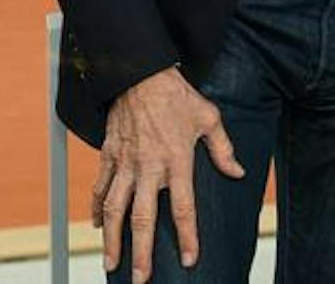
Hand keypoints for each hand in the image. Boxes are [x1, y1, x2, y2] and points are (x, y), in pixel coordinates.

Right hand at [92, 67, 246, 282]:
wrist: (140, 71)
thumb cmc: (178, 95)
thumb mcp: (209, 117)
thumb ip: (223, 149)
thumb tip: (237, 172)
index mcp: (177, 160)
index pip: (183, 208)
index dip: (187, 236)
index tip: (190, 260)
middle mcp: (148, 166)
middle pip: (142, 218)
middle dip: (141, 253)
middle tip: (141, 281)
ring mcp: (125, 162)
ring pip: (114, 209)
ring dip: (112, 240)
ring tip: (111, 265)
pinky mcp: (108, 155)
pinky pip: (100, 188)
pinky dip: (97, 209)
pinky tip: (97, 227)